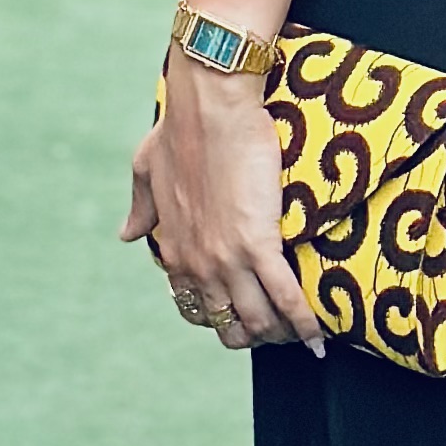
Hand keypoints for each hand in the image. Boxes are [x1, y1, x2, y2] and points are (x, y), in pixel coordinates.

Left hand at [121, 56, 320, 356]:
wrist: (210, 108)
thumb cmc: (180, 129)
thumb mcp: (147, 168)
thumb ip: (141, 207)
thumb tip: (127, 235)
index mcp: (172, 249)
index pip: (193, 305)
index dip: (220, 315)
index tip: (240, 313)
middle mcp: (197, 264)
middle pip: (228, 324)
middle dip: (253, 334)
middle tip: (276, 329)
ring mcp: (227, 258)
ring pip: (258, 319)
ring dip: (280, 333)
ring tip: (301, 333)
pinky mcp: (259, 244)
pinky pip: (286, 297)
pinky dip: (304, 322)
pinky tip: (318, 337)